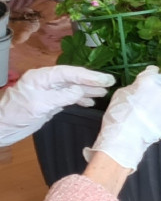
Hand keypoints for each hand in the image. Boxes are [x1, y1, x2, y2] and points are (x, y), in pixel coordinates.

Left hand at [0, 66, 115, 145]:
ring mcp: (49, 91)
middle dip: (92, 81)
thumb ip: (62, 96)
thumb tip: (80, 91)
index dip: (89, 76)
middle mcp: (47, 81)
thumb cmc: (16, 114)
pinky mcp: (50, 101)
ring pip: (72, 87)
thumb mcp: (40, 104)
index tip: (105, 80)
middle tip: (110, 83)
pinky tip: (90, 101)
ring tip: (104, 92)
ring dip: (88, 90)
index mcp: (42, 76)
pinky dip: (80, 98)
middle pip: (73, 78)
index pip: (70, 73)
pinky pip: (69, 96)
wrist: (1, 127)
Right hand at [85, 66, 160, 170]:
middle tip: (147, 100)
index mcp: (150, 80)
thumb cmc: (119, 116)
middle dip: (158, 90)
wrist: (125, 139)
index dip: (150, 76)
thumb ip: (136, 86)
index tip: (149, 79)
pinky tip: (154, 122)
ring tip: (149, 114)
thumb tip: (140, 85)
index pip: (154, 72)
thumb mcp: (121, 93)